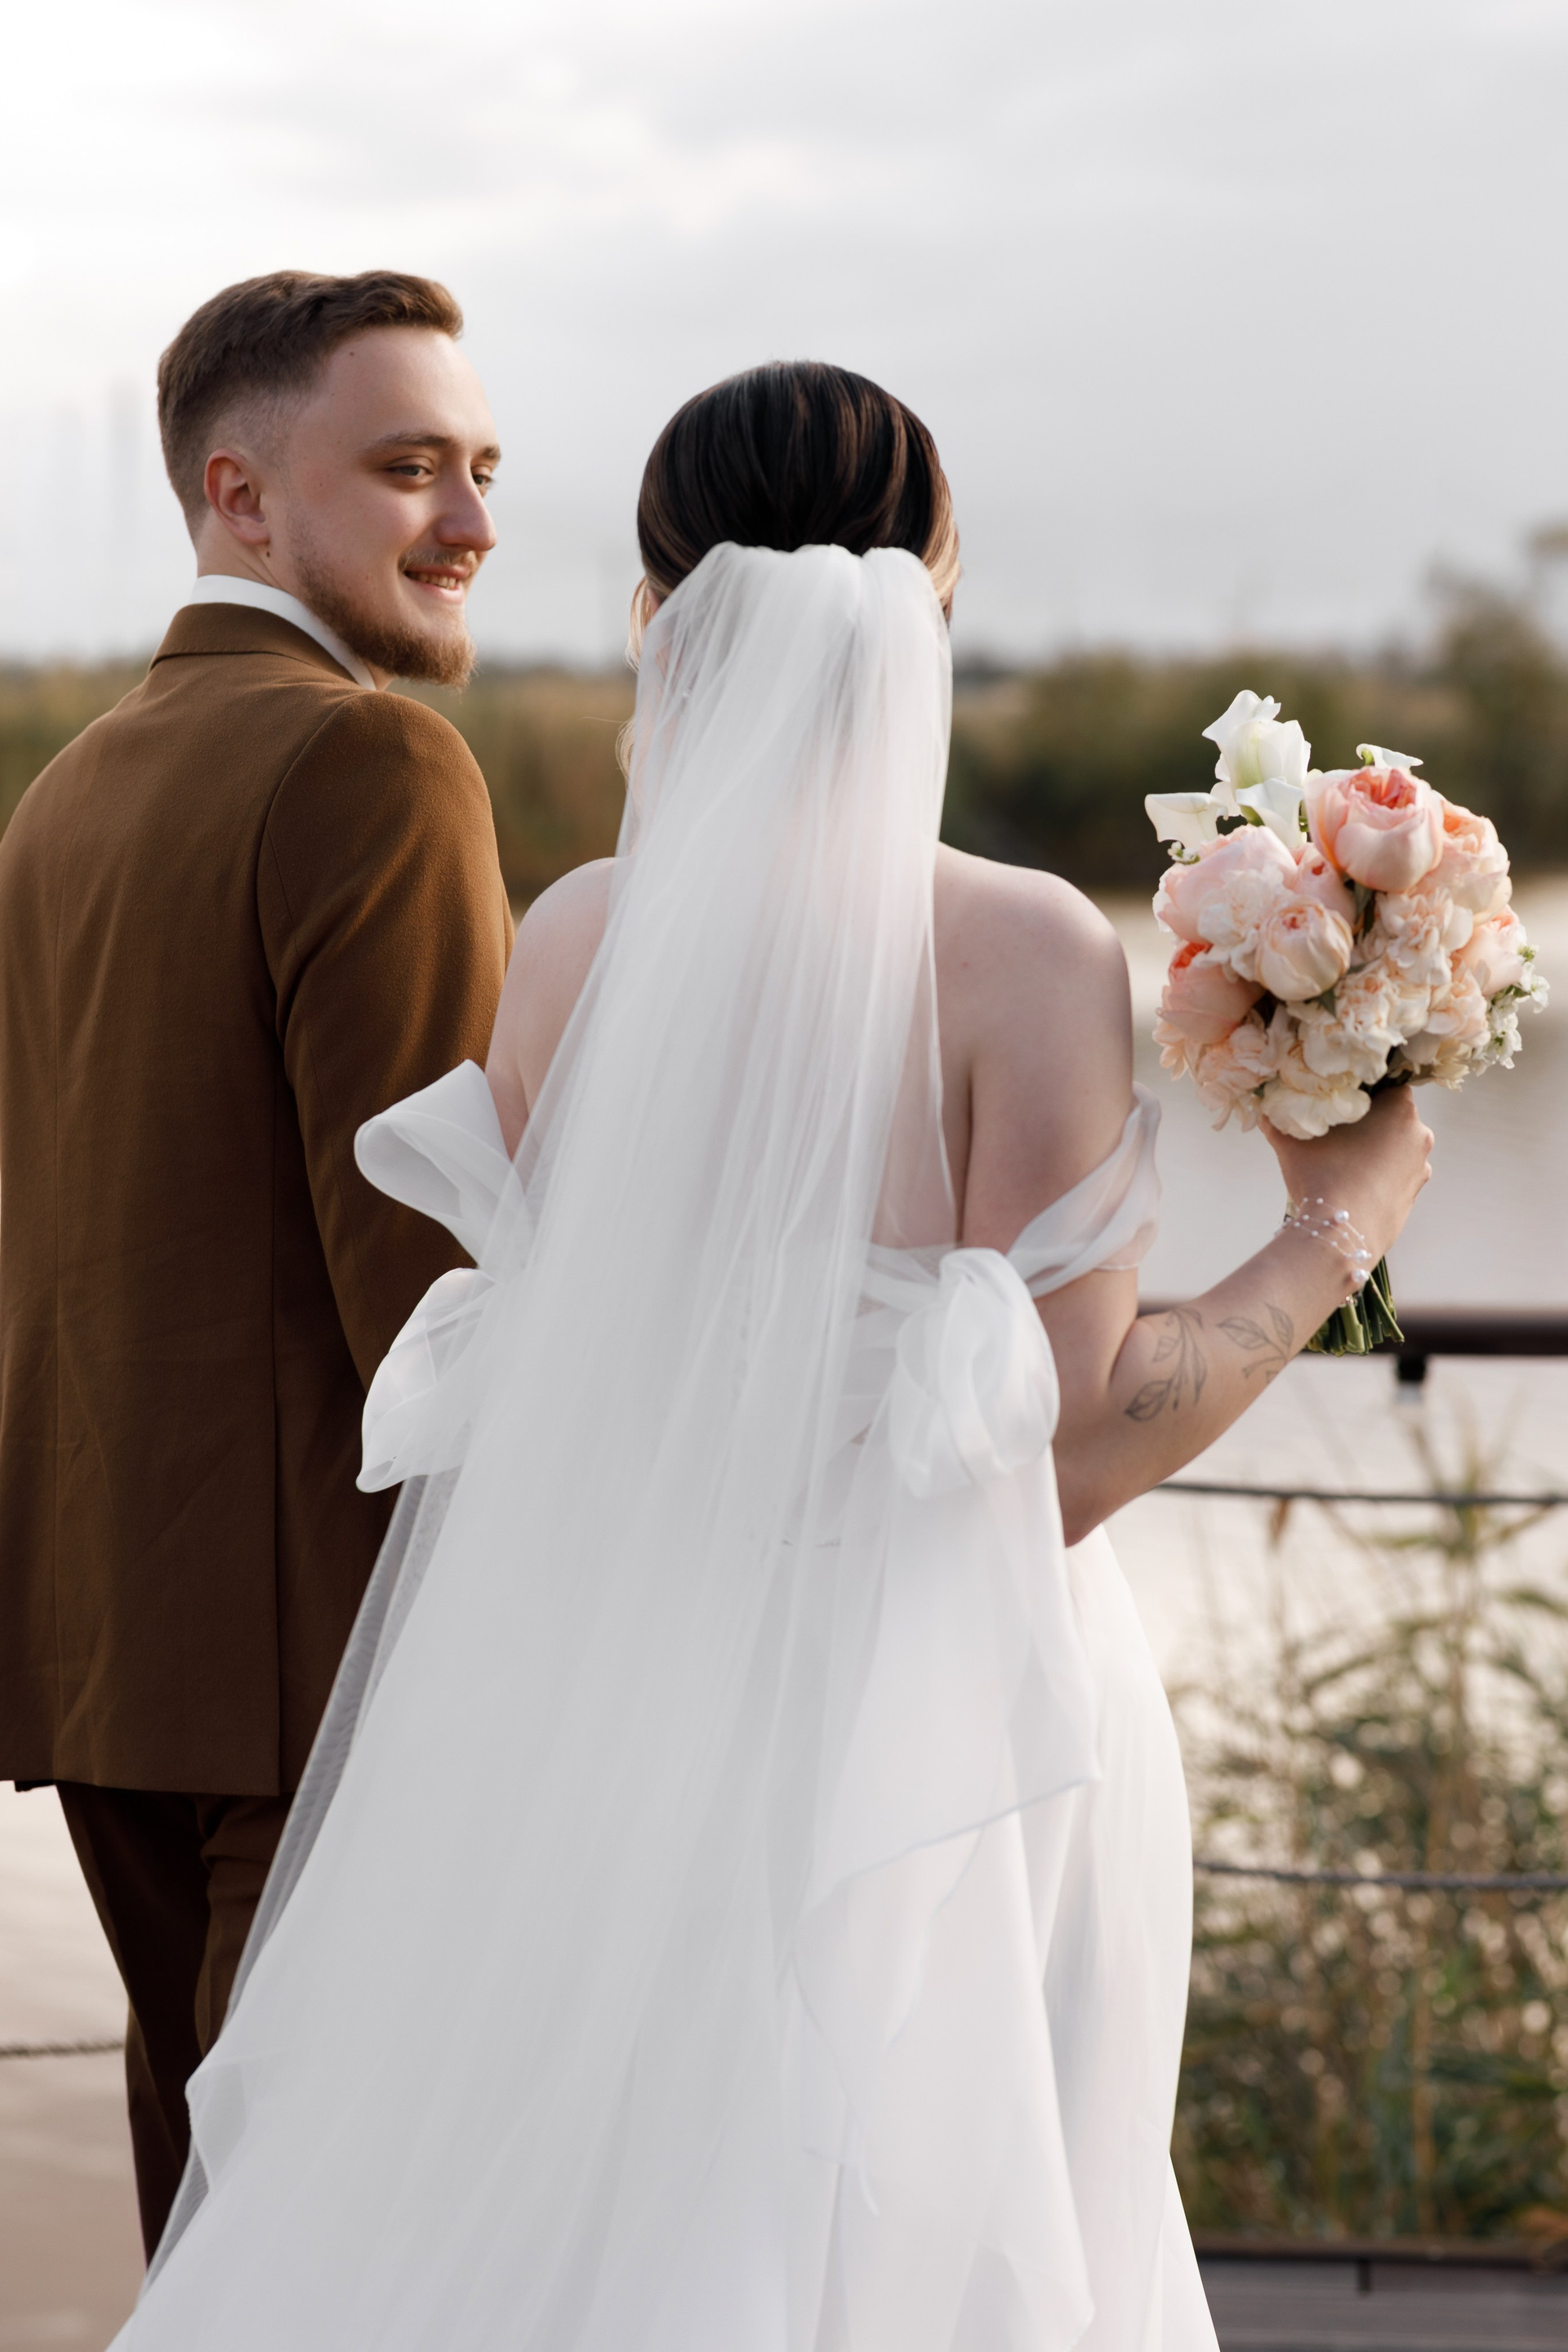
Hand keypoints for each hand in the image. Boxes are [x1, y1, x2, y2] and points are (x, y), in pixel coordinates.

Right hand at [1260, 1084, 1432, 1263]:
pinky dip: (1377, 1176)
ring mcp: (1420, 1167)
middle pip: (1392, 1116)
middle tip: (1336, 1131)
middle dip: (1368, 1121)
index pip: (1386, 1084)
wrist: (1340, 1235)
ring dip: (1374, 1150)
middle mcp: (1418, 1134)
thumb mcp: (1291, 1141)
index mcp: (1400, 1109)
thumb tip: (1264, 1108)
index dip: (1361, 1090)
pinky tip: (1351, 1184)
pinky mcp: (1413, 1196)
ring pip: (1394, 1148)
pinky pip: (1394, 1176)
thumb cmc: (1322, 1176)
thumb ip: (1278, 1120)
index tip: (1339, 1100)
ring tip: (1341, 1162)